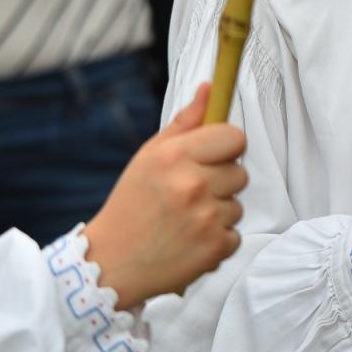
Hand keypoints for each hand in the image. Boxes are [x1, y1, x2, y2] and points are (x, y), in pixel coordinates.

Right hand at [83, 85, 247, 308]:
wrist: (111, 263)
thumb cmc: (131, 204)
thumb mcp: (149, 156)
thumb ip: (185, 122)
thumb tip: (210, 88)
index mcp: (175, 156)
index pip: (234, 137)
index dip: (226, 147)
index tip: (213, 157)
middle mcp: (192, 184)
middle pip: (240, 172)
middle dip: (220, 182)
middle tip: (188, 195)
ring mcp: (206, 218)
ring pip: (237, 205)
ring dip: (217, 213)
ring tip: (185, 220)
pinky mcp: (214, 248)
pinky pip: (235, 235)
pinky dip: (216, 241)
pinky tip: (189, 241)